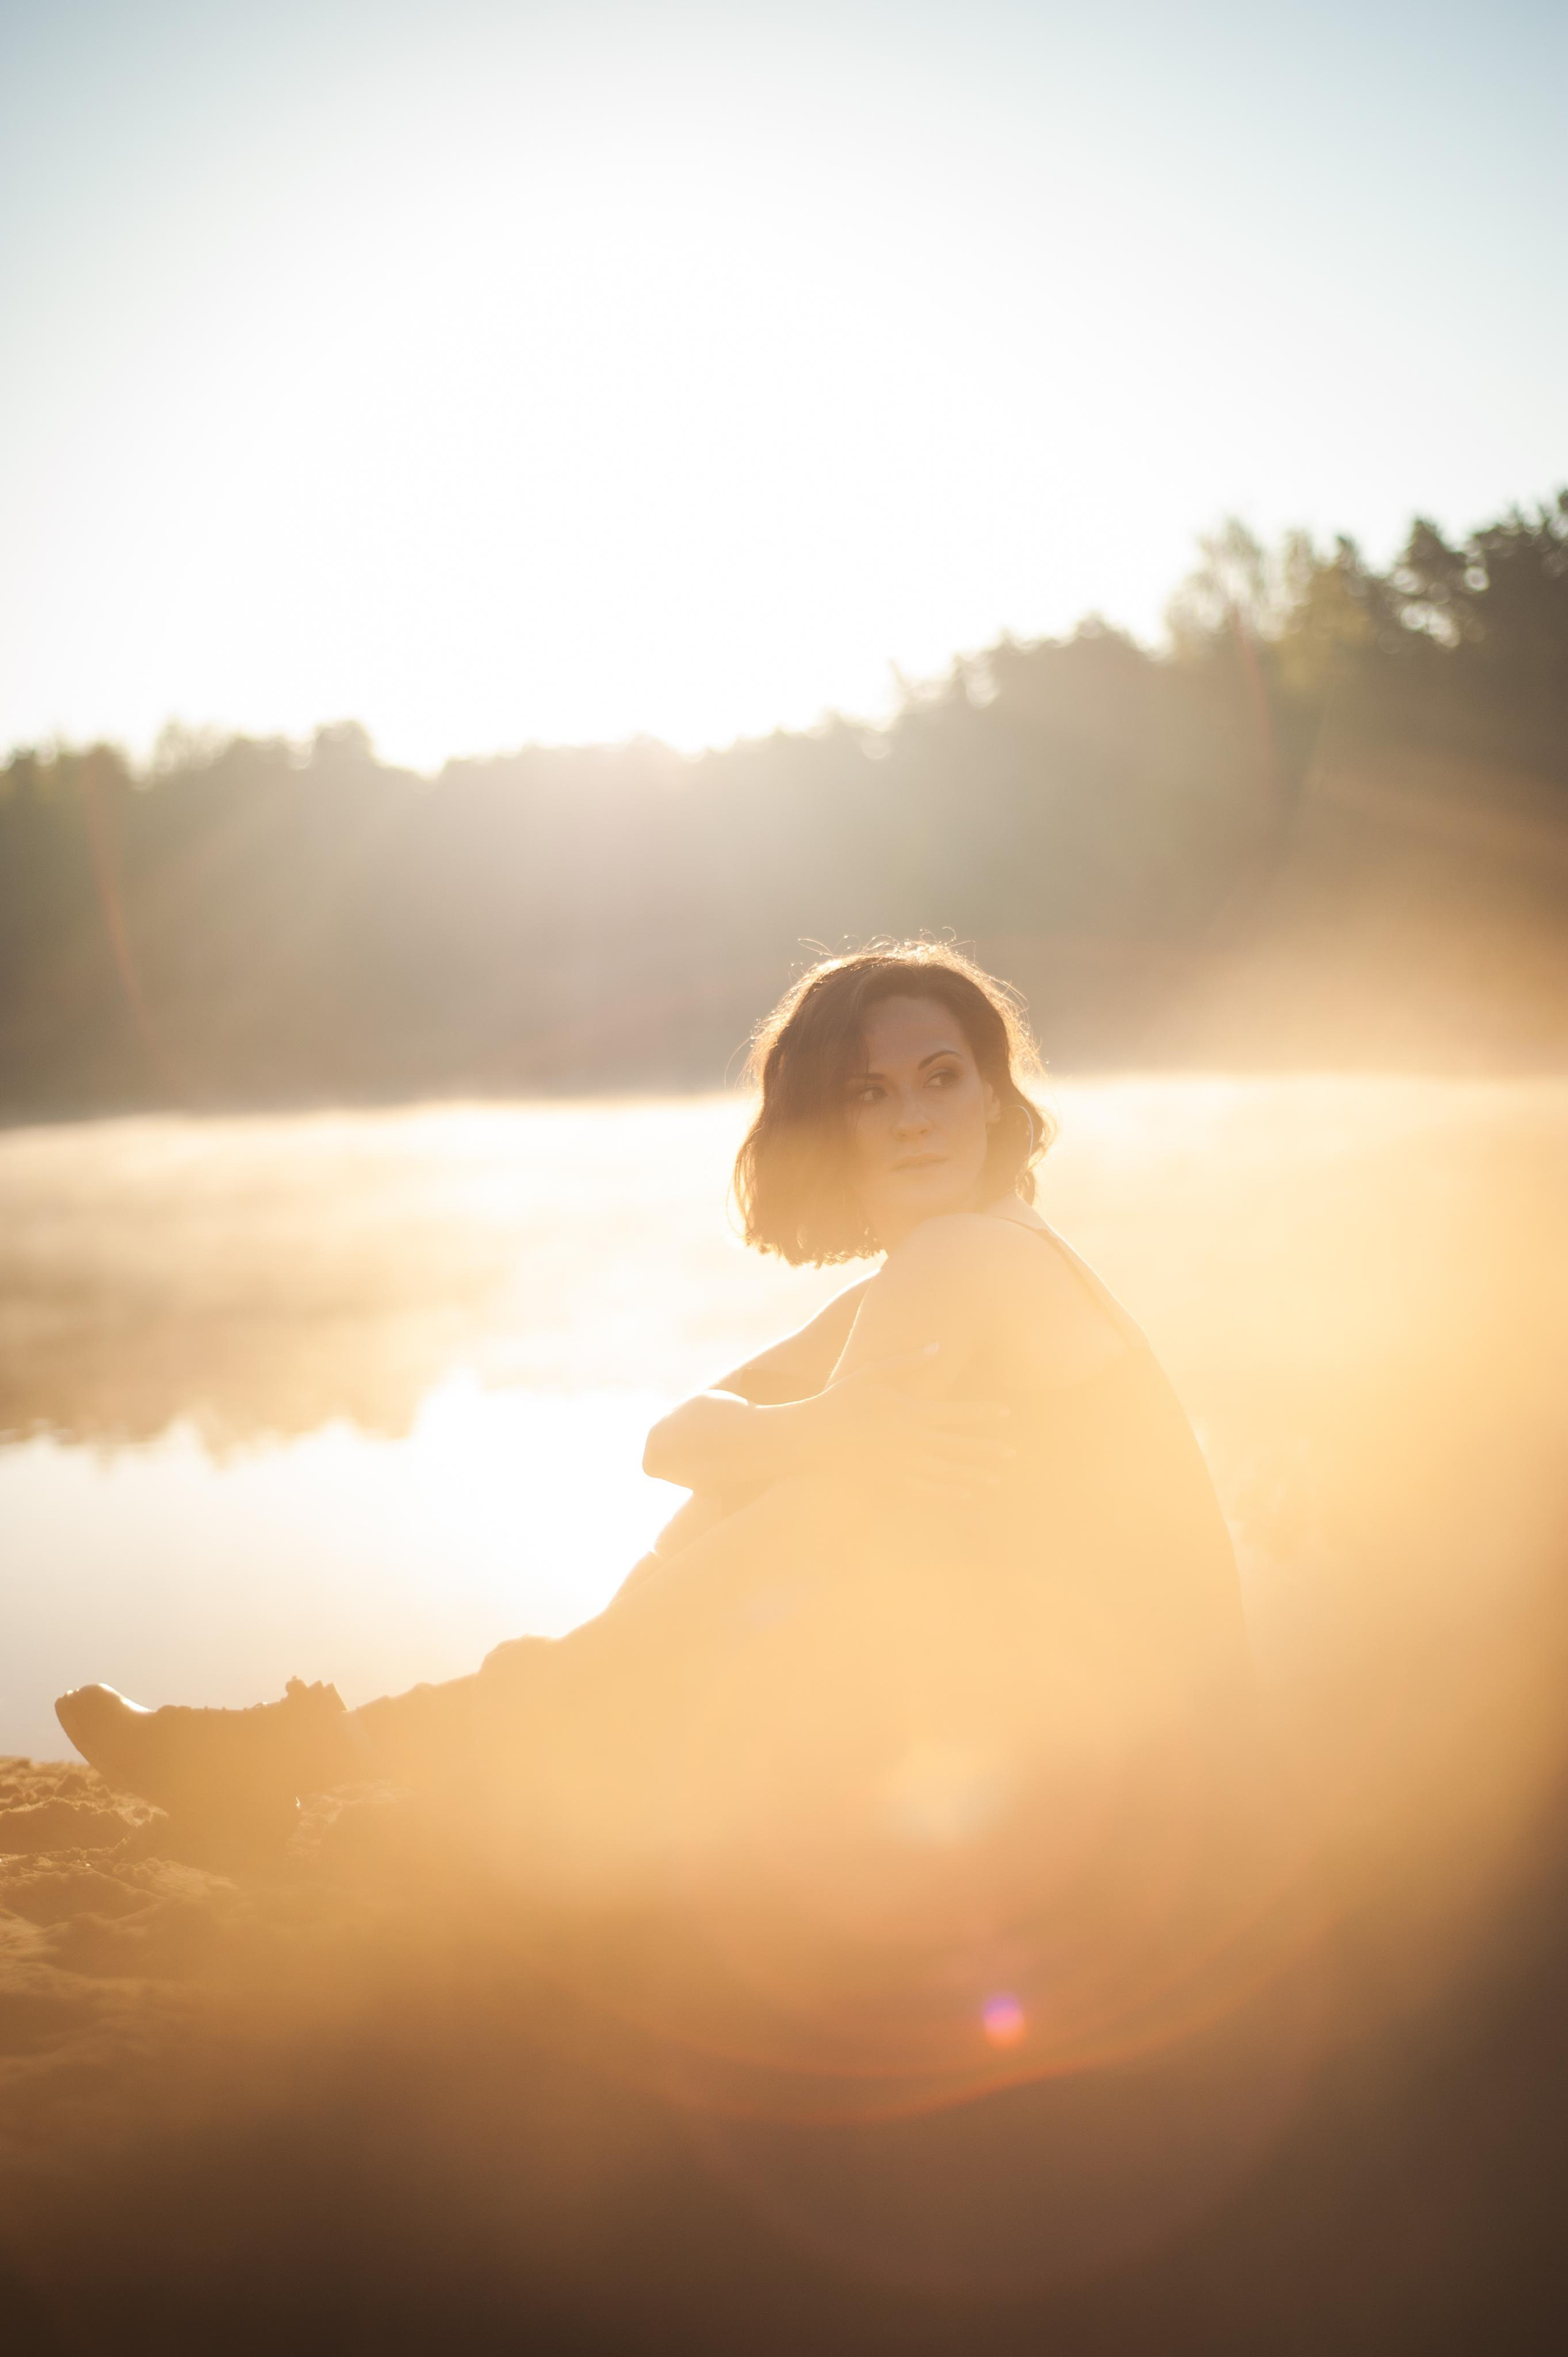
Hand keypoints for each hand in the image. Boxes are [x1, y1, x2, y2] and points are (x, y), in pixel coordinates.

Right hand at [792, 1346, 1013, 1501]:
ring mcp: (902, 1463)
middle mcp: (912, 1440)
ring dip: (974, 1475)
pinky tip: (965, 1494)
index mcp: (911, 1411)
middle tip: (1013, 1453)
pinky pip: (926, 1490)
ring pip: (948, 1471)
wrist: (811, 1438)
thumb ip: (906, 1362)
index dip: (983, 1413)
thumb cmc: (840, 1400)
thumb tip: (936, 1347)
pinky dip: (948, 1493)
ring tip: (997, 1479)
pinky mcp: (891, 1481)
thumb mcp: (870, 1373)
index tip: (1006, 1412)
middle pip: (959, 1445)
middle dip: (988, 1449)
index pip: (957, 1412)